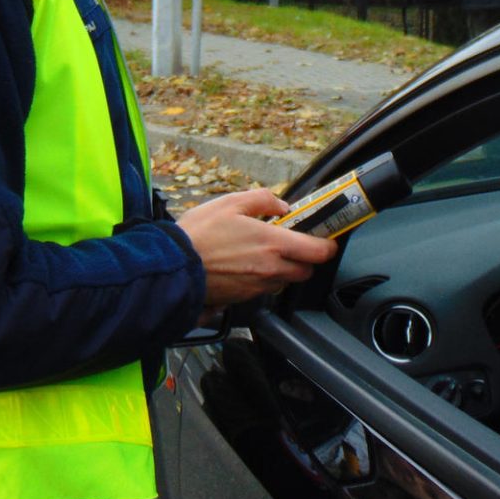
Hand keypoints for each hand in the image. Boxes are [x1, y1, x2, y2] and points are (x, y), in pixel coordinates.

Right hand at [176, 189, 337, 307]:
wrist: (172, 266)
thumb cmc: (199, 233)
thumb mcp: (230, 203)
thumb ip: (263, 200)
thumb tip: (282, 206)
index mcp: (273, 244)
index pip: (318, 252)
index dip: (327, 245)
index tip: (324, 238)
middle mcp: (270, 270)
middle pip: (305, 271)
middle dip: (304, 259)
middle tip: (290, 244)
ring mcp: (257, 286)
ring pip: (284, 282)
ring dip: (282, 270)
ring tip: (262, 254)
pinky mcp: (242, 298)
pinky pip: (263, 289)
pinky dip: (261, 279)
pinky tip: (244, 266)